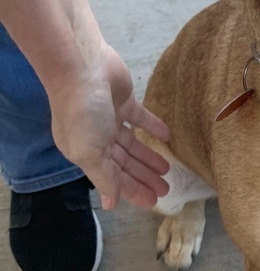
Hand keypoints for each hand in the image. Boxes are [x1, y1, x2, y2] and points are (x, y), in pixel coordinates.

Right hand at [47, 42, 170, 210]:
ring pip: (132, 143)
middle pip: (124, 163)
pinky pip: (140, 118)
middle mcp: (95, 138)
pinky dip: (153, 127)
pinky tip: (167, 137)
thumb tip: (110, 203)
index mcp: (84, 153)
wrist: (81, 67)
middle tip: (167, 190)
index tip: (152, 202)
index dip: (132, 190)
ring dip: (149, 156)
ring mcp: (109, 118)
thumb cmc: (82, 113)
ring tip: (168, 170)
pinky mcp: (123, 100)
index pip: (112, 177)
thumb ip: (103, 177)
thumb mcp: (89, 152)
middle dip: (143, 177)